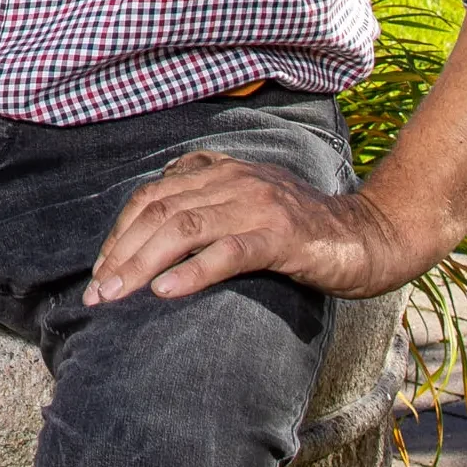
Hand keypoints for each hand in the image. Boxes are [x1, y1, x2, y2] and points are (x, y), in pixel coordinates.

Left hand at [84, 152, 417, 306]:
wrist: (370, 237)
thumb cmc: (303, 232)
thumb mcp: (247, 207)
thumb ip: (206, 206)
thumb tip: (154, 236)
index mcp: (220, 170)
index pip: (151, 196)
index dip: (120, 232)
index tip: (100, 270)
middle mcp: (233, 180)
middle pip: (158, 213)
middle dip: (120, 254)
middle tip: (96, 293)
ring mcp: (257, 205)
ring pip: (182, 230)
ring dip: (141, 265)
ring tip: (116, 296)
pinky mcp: (281, 237)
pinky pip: (227, 252)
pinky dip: (191, 272)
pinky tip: (166, 292)